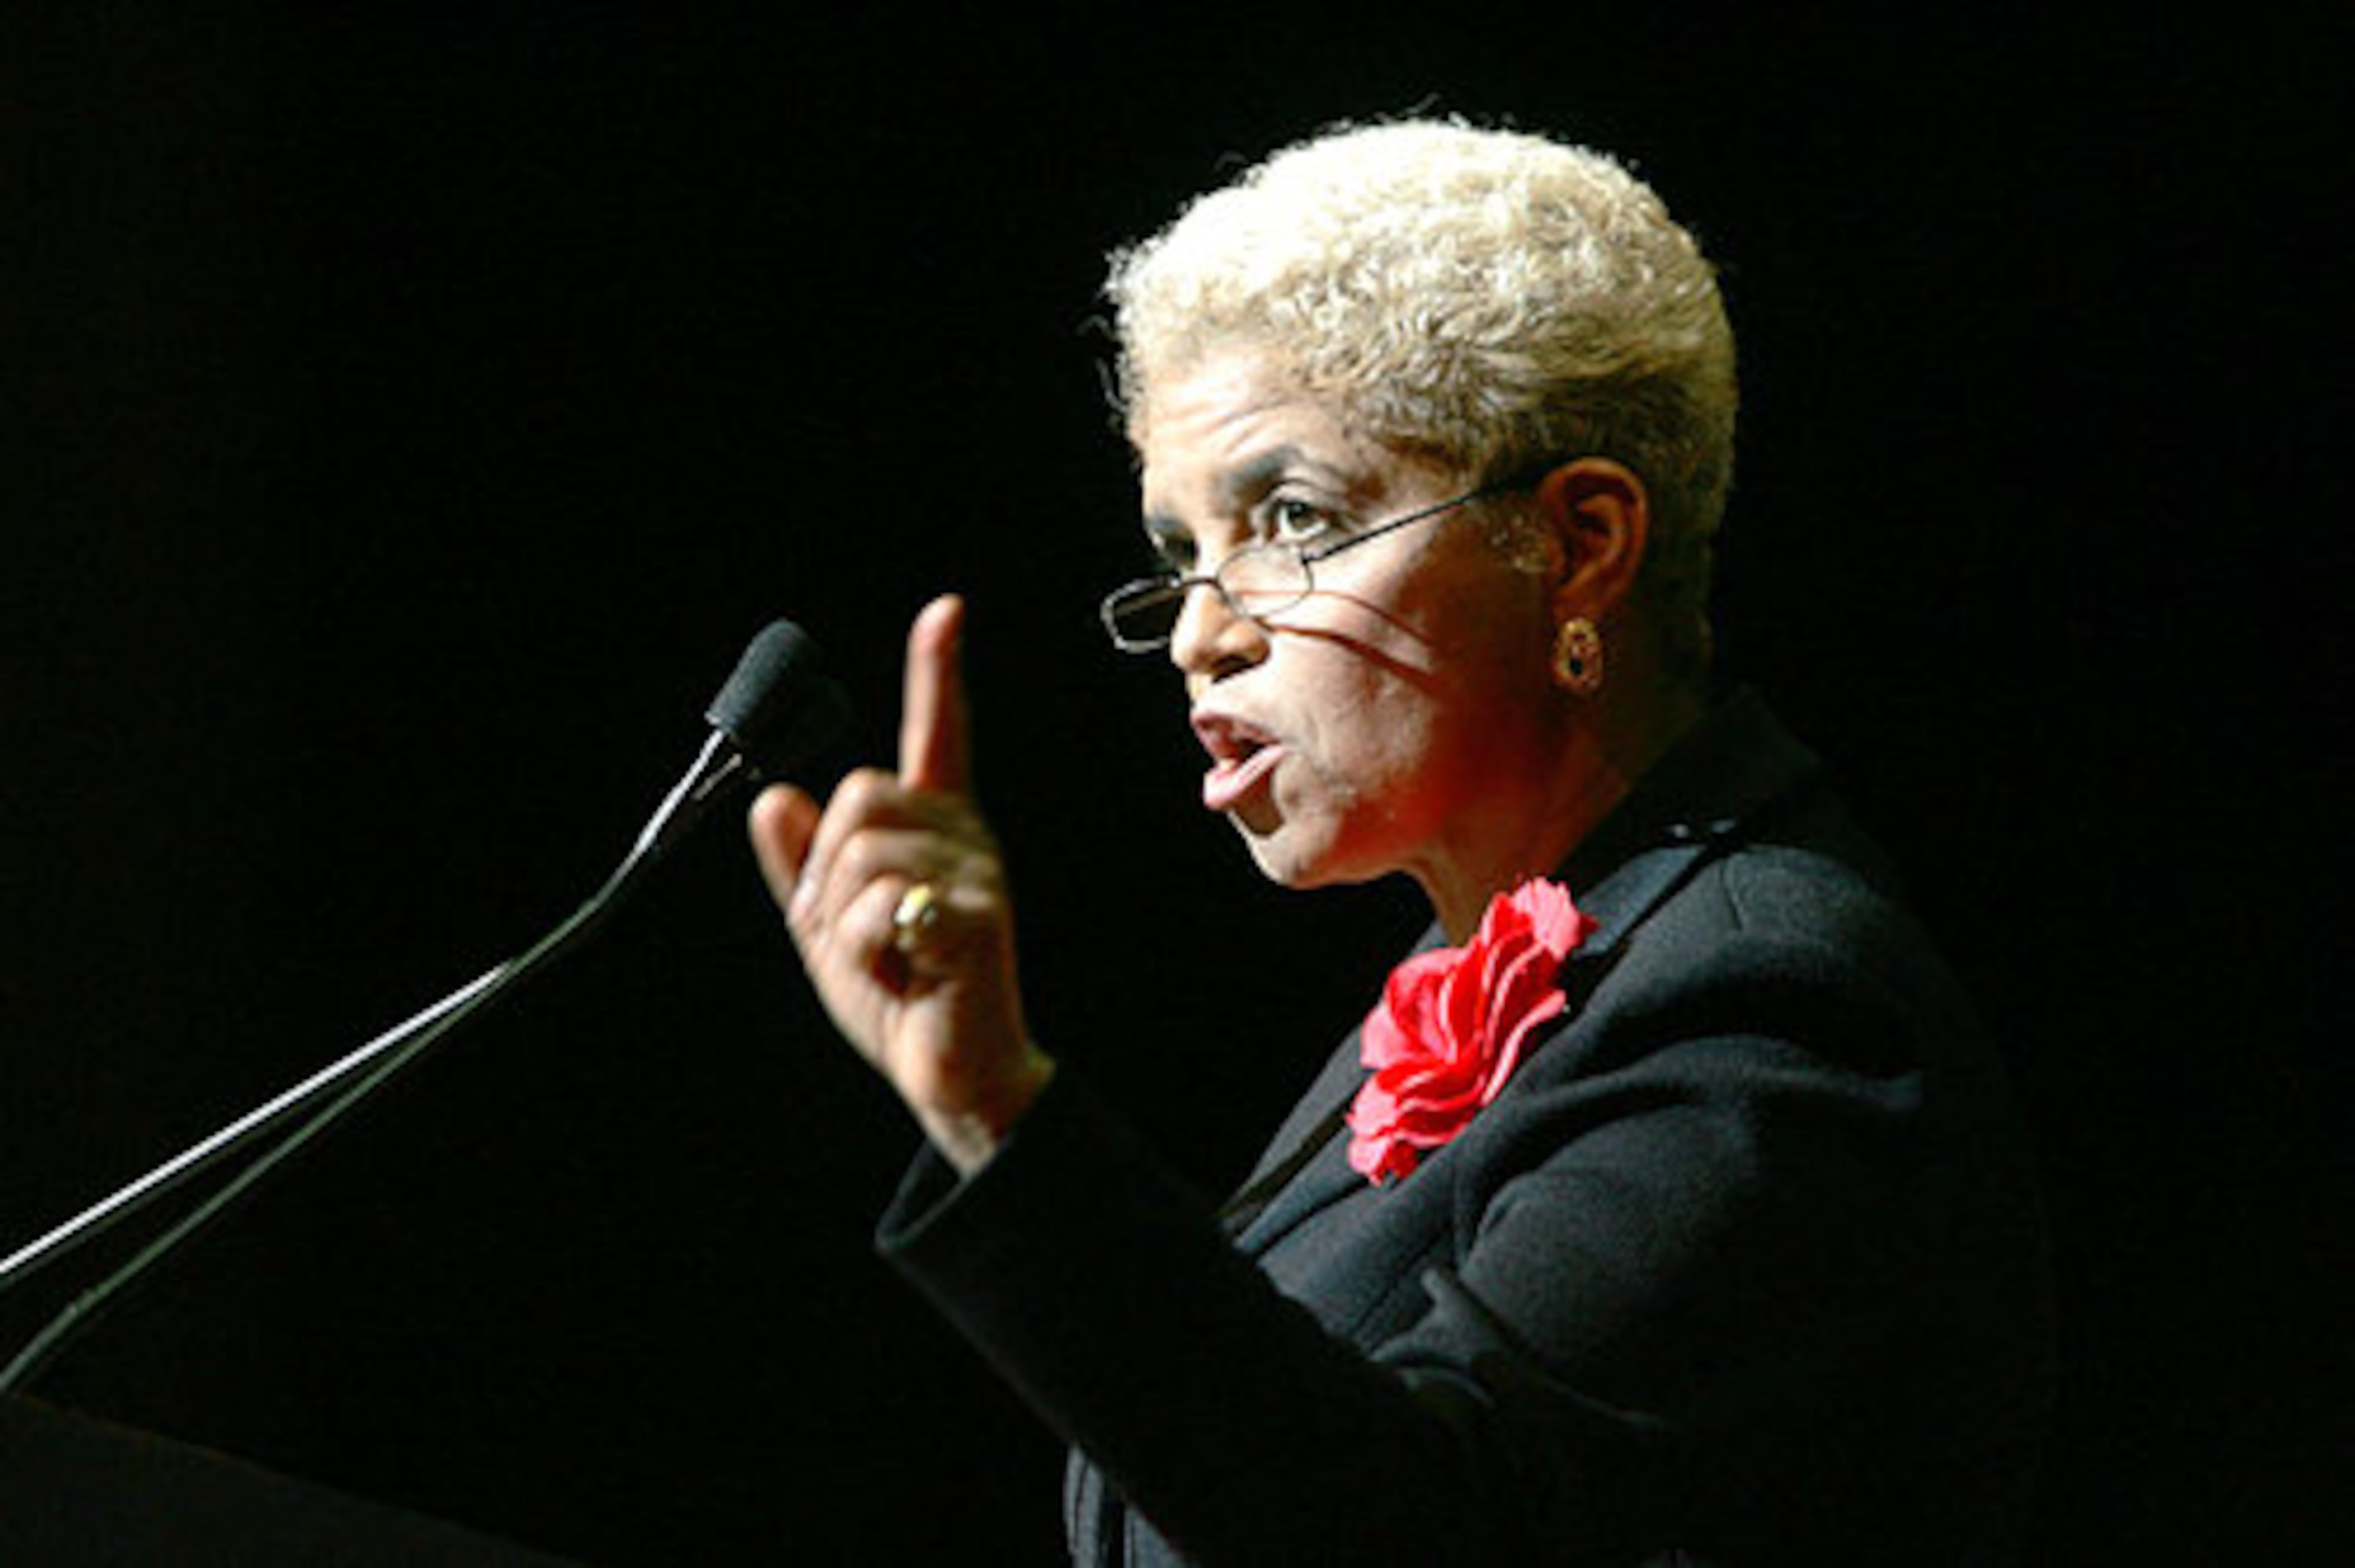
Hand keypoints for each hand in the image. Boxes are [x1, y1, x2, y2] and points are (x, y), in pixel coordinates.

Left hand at [748, 594, 1052, 1172]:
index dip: (938, 671)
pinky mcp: (975, 917)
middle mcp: (963, 836)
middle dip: (829, 864)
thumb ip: (803, 864)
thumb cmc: (902, 998)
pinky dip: (866, 948)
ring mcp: (975, 873)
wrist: (951, 1072)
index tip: (945, 611)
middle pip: (860, 792)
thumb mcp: (829, 926)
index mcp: (935, 828)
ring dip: (844, 916)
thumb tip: (772, 798)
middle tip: (851, 928)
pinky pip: (879, 905)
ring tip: (885, 956)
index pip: (936, 735)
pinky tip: (906, 972)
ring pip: (860, 850)